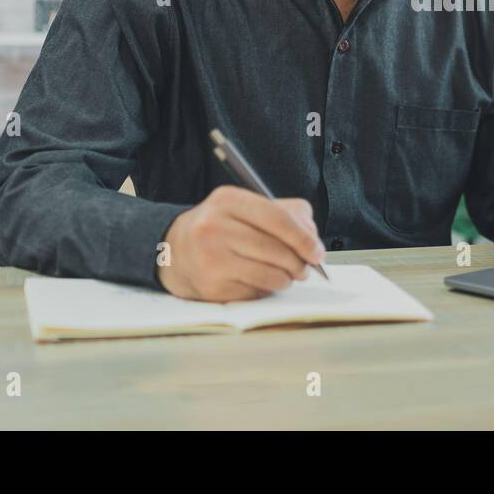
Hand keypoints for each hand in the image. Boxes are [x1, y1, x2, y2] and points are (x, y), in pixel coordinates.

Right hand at [157, 185, 326, 301]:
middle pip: (276, 250)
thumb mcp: (249, 208)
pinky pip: (255, 293)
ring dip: (286, 279)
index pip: (278, 219)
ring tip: (284, 275)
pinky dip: (266, 290)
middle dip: (299, 263)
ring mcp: (210, 258)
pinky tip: (259, 281)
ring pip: (269, 275)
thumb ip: (288, 214)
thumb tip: (313, 239)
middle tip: (305, 268)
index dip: (304, 238)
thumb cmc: (223, 227)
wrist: (176, 250)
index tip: (318, 252)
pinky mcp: (210, 286)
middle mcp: (214, 227)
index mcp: (228, 200)